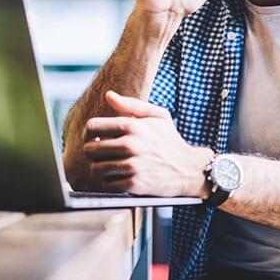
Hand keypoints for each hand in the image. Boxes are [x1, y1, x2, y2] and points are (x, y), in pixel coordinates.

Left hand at [82, 91, 210, 195]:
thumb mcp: (158, 116)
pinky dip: (111, 182)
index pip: (92, 127)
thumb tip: (109, 95)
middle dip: (94, 152)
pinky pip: (107, 184)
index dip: (89, 133)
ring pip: (96, 168)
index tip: (94, 138)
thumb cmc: (170, 141)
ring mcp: (132, 165)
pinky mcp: (134, 184)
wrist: (190, 169)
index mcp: (132, 125)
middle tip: (103, 154)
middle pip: (90, 149)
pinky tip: (121, 177)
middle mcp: (130, 145)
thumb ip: (131, 104)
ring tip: (112, 166)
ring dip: (101, 168)